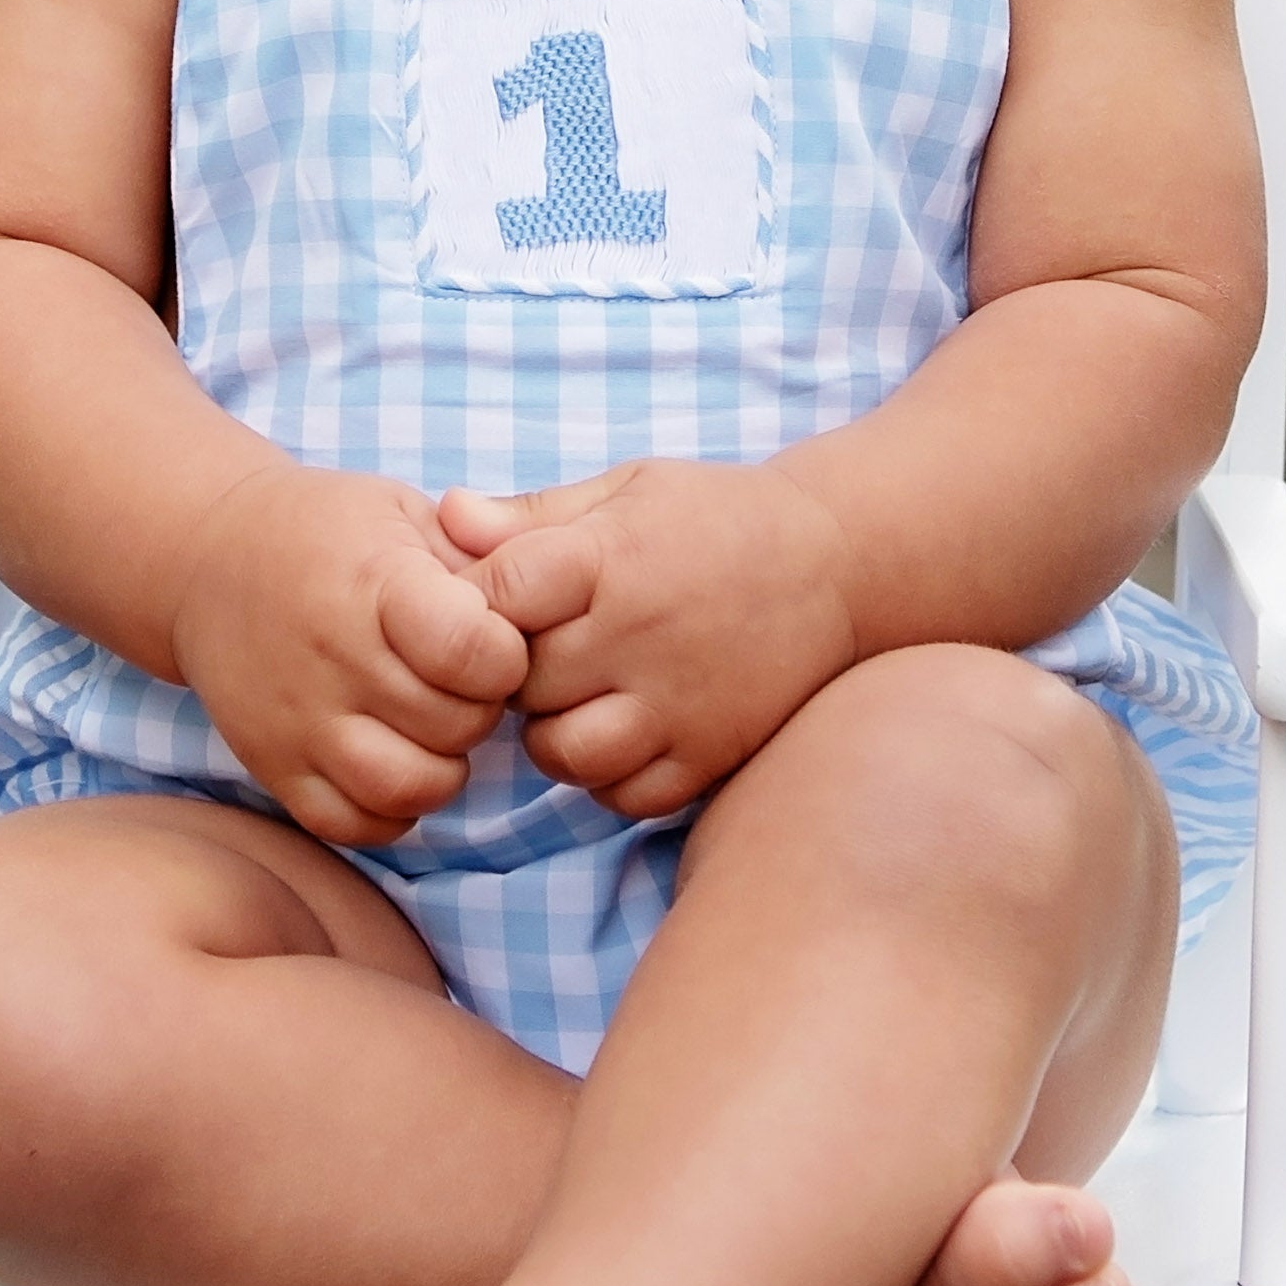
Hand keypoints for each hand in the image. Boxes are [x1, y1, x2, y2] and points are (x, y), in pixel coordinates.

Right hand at [170, 463, 530, 845]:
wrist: (207, 558)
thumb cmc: (327, 532)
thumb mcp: (402, 511)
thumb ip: (476, 555)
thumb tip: (544, 597)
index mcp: (375, 584)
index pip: (473, 652)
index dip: (507, 654)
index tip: (494, 639)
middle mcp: (334, 659)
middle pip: (454, 725)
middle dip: (481, 708)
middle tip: (465, 682)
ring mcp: (298, 721)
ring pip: (407, 788)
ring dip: (442, 768)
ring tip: (433, 728)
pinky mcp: (272, 766)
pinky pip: (352, 824)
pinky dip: (390, 808)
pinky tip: (395, 761)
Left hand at [440, 459, 861, 821]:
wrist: (840, 565)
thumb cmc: (719, 519)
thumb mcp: (628, 489)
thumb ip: (532, 514)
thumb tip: (444, 518)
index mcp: (610, 559)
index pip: (494, 597)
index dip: (478, 602)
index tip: (501, 598)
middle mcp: (639, 638)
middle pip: (518, 684)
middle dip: (513, 671)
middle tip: (541, 646)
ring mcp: (677, 706)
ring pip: (560, 753)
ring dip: (554, 730)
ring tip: (580, 692)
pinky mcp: (708, 756)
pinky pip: (621, 796)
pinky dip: (608, 773)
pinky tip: (623, 727)